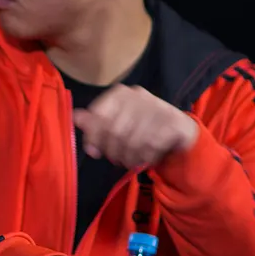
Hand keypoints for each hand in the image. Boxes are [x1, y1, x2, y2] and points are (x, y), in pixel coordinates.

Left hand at [73, 85, 197, 168]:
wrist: (179, 128)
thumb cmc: (141, 125)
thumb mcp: (117, 122)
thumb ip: (96, 121)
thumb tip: (75, 117)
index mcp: (121, 93)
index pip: (99, 114)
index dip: (93, 136)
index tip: (93, 152)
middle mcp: (138, 95)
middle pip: (115, 131)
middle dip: (113, 151)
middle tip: (115, 160)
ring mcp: (157, 107)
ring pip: (133, 141)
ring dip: (129, 157)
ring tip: (130, 161)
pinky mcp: (173, 122)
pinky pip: (151, 146)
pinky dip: (146, 158)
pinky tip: (146, 159)